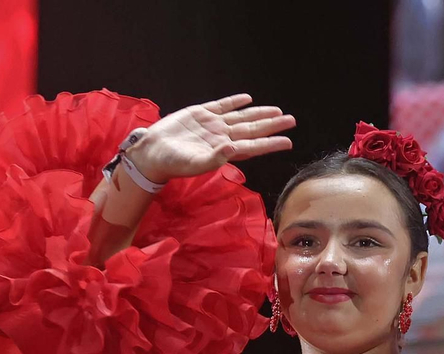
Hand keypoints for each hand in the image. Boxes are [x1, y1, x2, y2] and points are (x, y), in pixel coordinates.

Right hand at [127, 94, 294, 181]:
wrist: (152, 152)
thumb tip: (234, 149)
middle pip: (252, 129)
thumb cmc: (172, 163)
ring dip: (259, 114)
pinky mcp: (200, 113)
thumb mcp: (194, 164)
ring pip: (241, 117)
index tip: (288, 142)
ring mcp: (212, 124)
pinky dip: (235, 102)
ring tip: (276, 111)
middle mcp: (222, 136)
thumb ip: (215, 158)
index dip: (271, 143)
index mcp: (224, 150)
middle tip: (292, 120)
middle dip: (272, 125)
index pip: (253, 145)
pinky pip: (222, 106)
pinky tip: (247, 99)